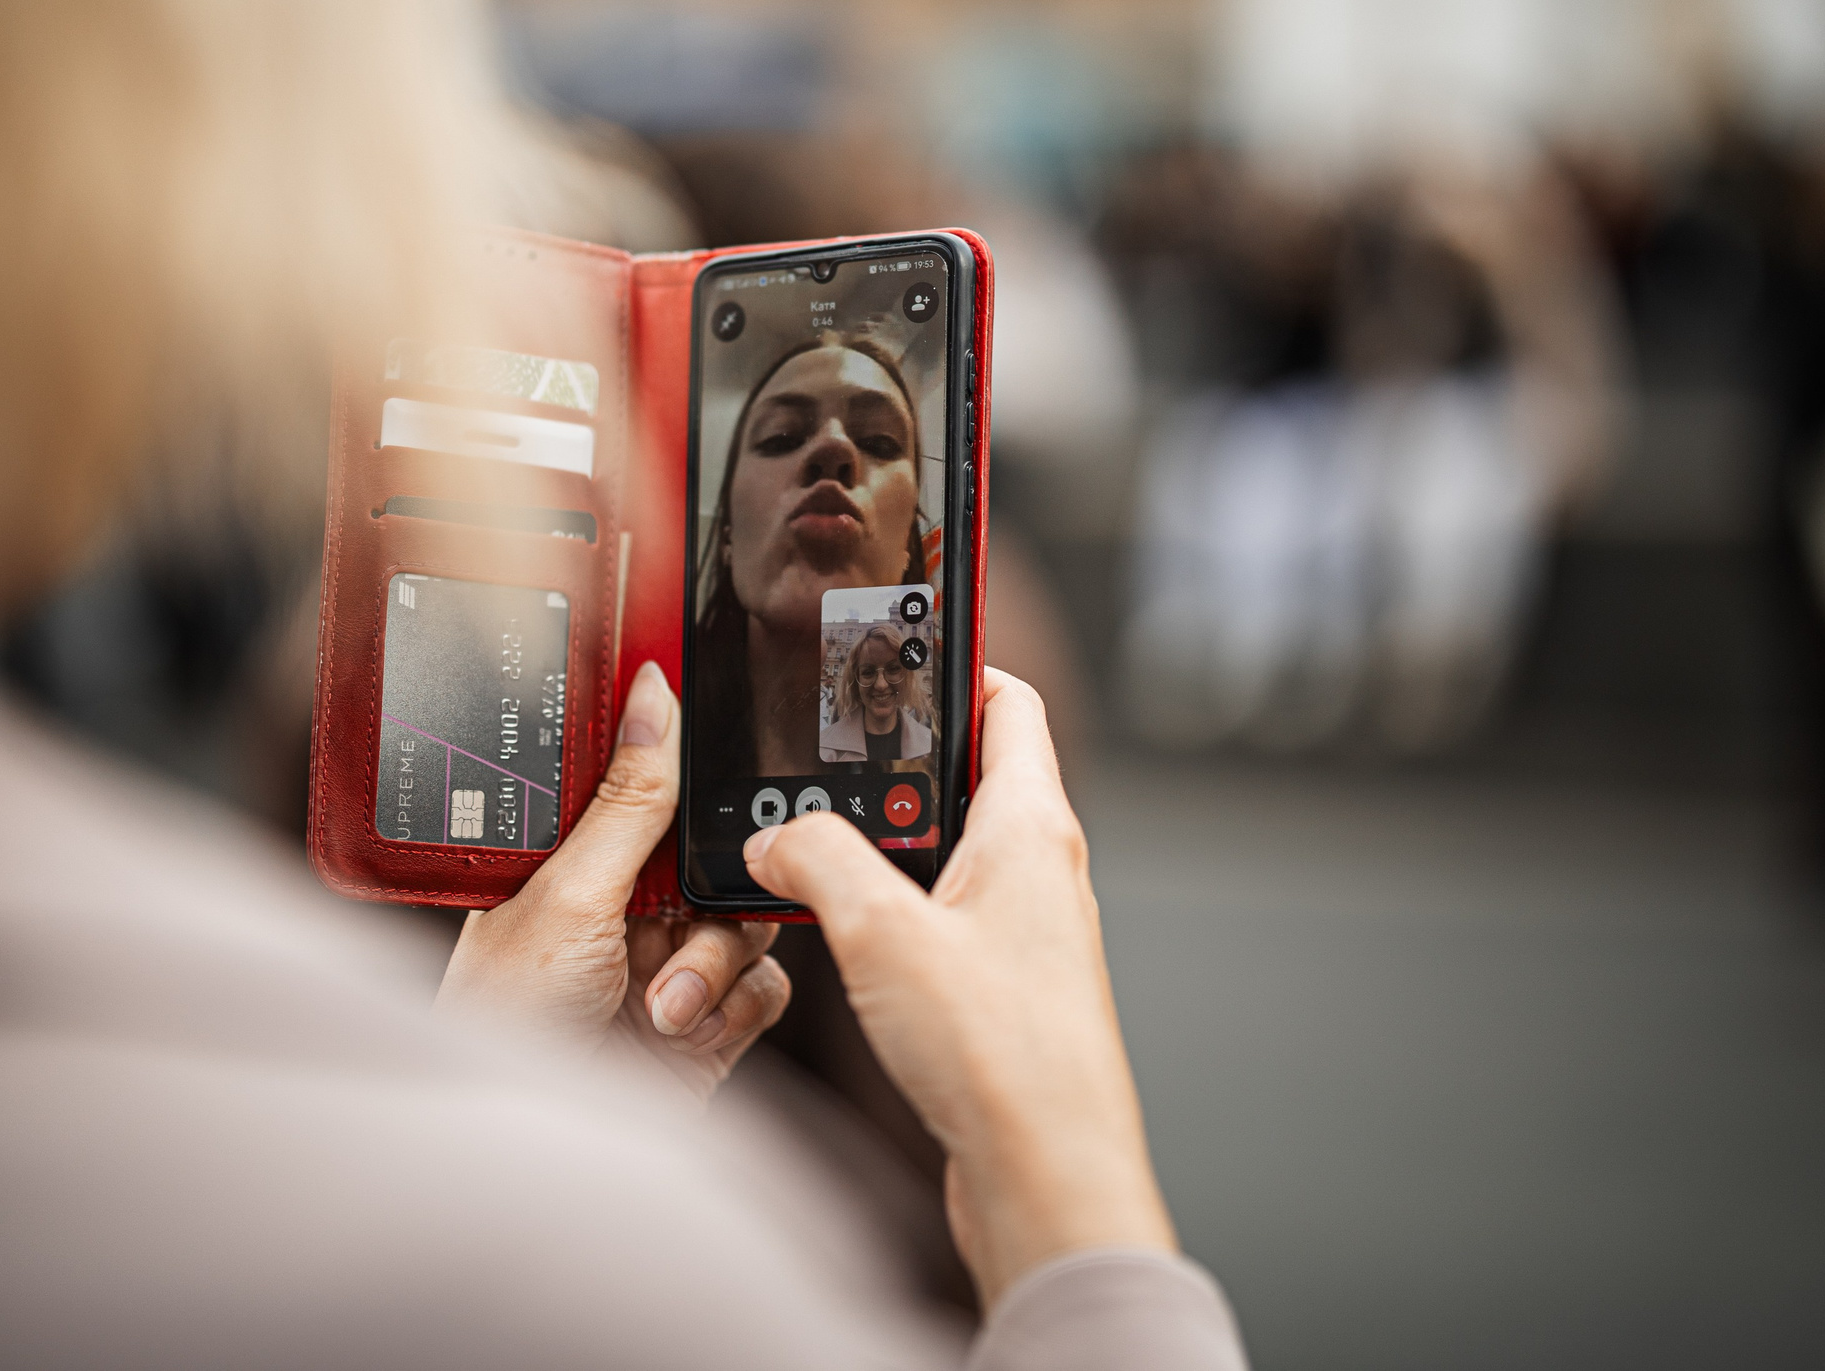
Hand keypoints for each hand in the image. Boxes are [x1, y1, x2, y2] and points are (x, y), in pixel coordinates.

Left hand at [435, 663, 789, 1098]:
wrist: (532, 1152)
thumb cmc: (508, 1024)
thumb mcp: (569, 895)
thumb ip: (629, 800)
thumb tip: (654, 692)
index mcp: (579, 860)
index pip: (651, 788)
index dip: (689, 768)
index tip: (730, 736)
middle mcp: (627, 906)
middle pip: (717, 853)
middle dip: (713, 886)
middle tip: (683, 908)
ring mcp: (669, 964)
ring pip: (749, 918)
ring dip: (715, 958)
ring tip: (662, 999)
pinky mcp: (709, 1021)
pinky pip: (768, 983)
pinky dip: (734, 1004)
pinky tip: (684, 1028)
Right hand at [741, 668, 1175, 1303]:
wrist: (1047, 1177)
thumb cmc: (1002, 1056)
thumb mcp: (881, 933)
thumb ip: (818, 863)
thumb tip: (777, 841)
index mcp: (1031, 827)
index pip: (1008, 704)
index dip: (957, 665)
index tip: (899, 646)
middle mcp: (1042, 871)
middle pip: (968, 778)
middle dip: (893, 765)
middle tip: (824, 756)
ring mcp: (1027, 934)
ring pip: (947, 855)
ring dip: (883, 847)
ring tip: (811, 850)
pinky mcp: (1005, 992)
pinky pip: (940, 921)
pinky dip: (889, 913)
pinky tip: (840, 943)